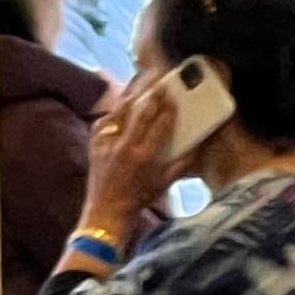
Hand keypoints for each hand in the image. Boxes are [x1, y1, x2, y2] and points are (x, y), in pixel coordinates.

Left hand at [76, 79, 180, 252]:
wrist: (106, 212)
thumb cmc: (139, 198)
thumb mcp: (166, 182)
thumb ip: (183, 162)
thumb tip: (200, 143)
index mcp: (144, 155)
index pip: (160, 123)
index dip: (169, 108)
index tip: (175, 96)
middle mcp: (124, 147)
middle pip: (141, 112)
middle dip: (153, 95)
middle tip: (162, 82)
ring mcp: (106, 144)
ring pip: (120, 112)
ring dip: (133, 96)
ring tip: (142, 84)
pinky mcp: (94, 145)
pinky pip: (104, 121)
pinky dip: (114, 111)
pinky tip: (121, 104)